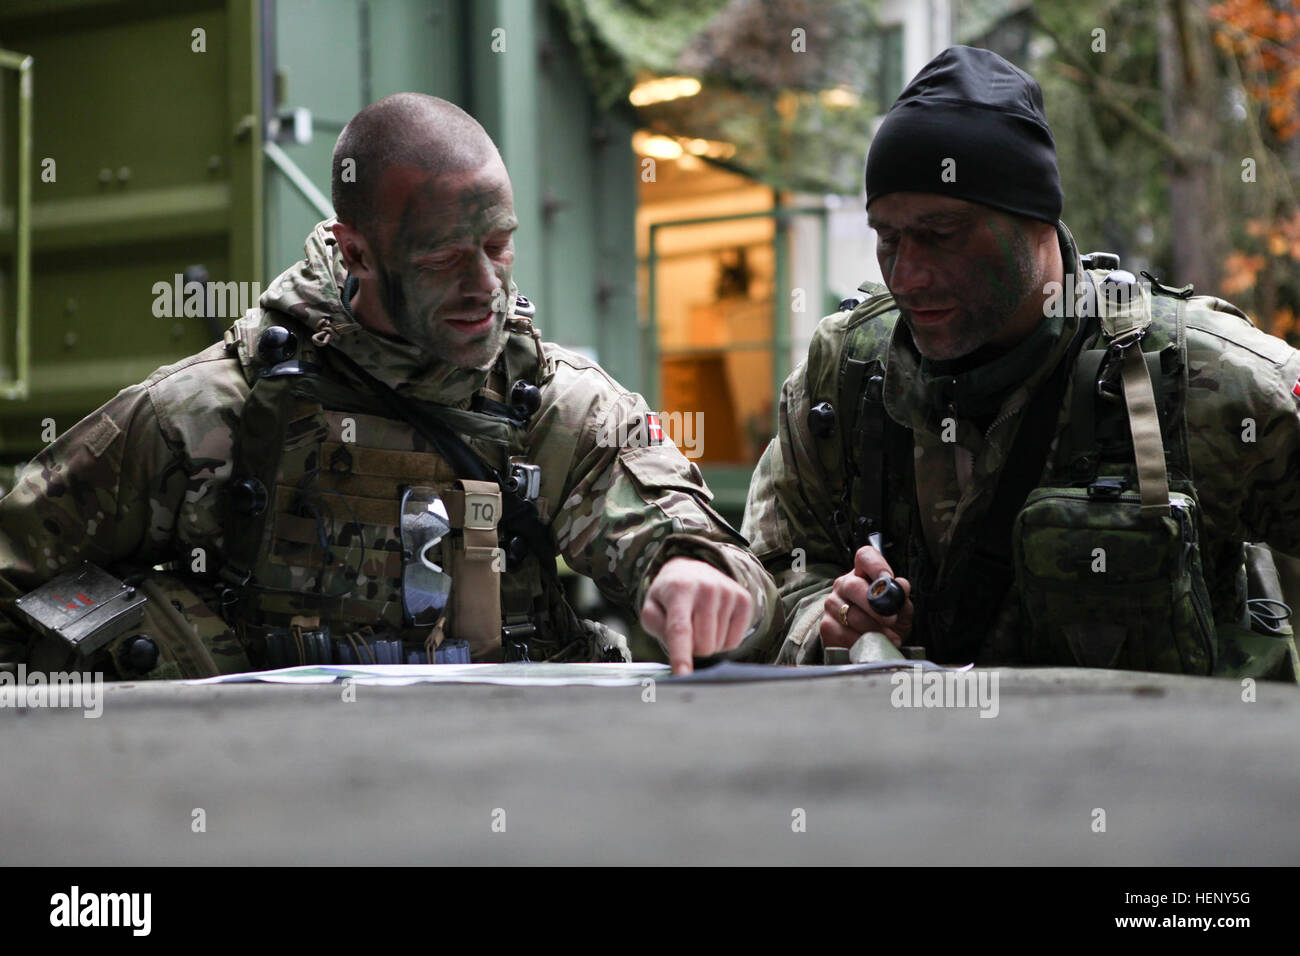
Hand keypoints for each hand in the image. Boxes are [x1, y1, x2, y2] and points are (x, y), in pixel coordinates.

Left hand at [640, 557, 754, 674]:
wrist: (692, 570)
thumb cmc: (669, 597)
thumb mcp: (652, 608)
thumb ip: (656, 627)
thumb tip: (677, 651)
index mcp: (679, 589)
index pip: (680, 629)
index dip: (681, 655)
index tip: (683, 675)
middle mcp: (707, 588)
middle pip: (702, 645)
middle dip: (692, 648)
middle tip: (686, 631)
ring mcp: (728, 592)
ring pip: (718, 645)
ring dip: (707, 642)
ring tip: (700, 622)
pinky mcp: (744, 600)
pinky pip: (734, 642)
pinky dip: (723, 641)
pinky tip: (715, 623)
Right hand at [819, 545, 912, 649]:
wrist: (870, 643)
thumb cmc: (887, 620)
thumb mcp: (900, 609)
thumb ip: (901, 597)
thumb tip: (902, 586)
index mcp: (863, 573)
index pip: (865, 557)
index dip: (876, 566)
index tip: (888, 580)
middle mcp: (843, 584)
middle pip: (853, 586)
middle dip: (875, 606)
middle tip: (892, 619)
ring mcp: (832, 604)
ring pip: (849, 614)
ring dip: (873, 629)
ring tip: (890, 638)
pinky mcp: (827, 626)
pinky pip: (843, 633)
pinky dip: (861, 642)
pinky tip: (873, 645)